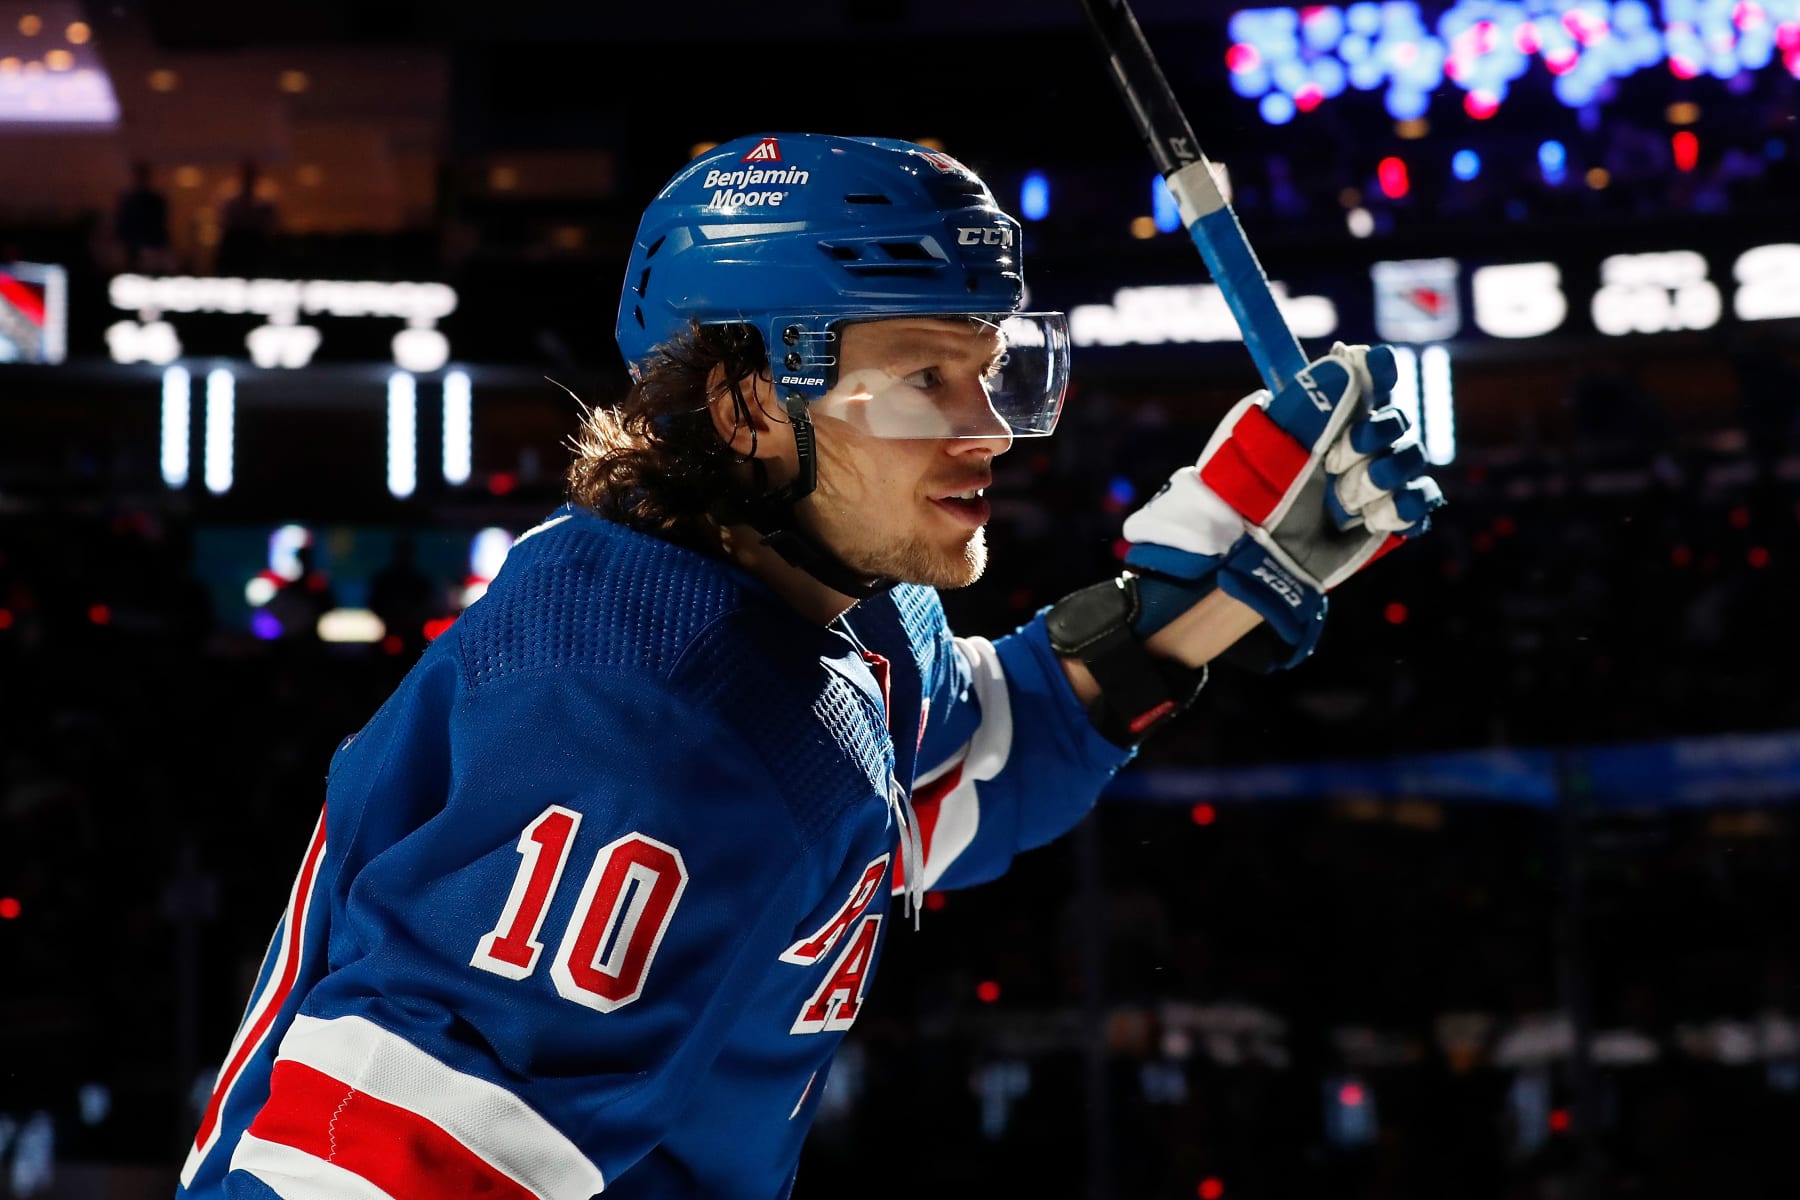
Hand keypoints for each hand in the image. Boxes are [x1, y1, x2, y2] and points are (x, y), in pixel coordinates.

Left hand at [1121, 343, 1443, 666]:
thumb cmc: (1250, 497)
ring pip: (1411, 459)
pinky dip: (1405, 506)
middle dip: (1372, 438)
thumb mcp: (1274, 446)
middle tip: (1335, 461)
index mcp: (1324, 418)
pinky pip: (1421, 500)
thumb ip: (1312, 405)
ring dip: (1382, 477)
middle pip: (1396, 420)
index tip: (1376, 365)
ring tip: (1347, 501)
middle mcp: (1352, 445)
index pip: (1366, 381)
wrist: (1255, 557)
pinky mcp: (1387, 517)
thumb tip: (1347, 361)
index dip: (1377, 371)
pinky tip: (1376, 517)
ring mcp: (1373, 481)